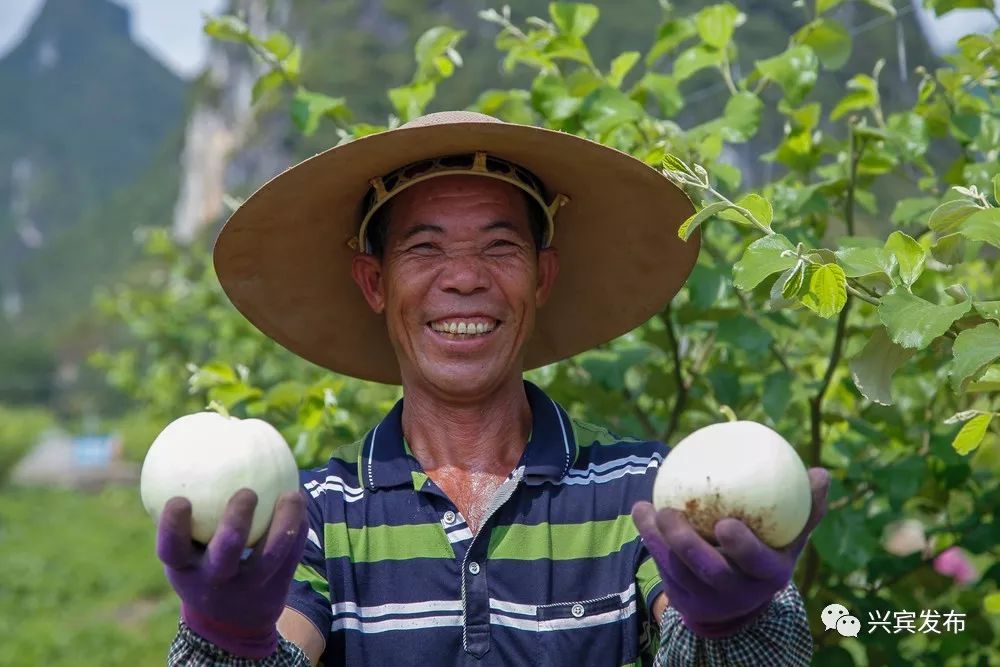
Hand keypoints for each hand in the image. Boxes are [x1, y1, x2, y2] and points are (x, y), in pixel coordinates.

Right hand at [157, 488, 307, 657]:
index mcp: (184, 569)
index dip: (173, 527)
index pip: (171, 549)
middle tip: (246, 492)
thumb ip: (188, 518)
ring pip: (269, 556)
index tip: (180, 498)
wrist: (230, 624)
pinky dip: (296, 530)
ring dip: (283, 523)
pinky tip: (299, 504)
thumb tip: (192, 455)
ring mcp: (247, 588)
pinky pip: (291, 556)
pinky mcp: (275, 590)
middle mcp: (214, 581)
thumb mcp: (186, 554)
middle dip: (236, 524)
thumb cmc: (202, 568)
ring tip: (292, 494)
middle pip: (225, 554)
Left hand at [632, 468, 829, 637]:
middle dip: (687, 544)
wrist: (738, 599)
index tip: (726, 523)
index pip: (757, 564)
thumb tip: (821, 474)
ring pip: (679, 570)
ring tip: (647, 509)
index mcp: (769, 575)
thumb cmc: (767, 553)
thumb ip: (806, 508)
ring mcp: (708, 599)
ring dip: (658, 539)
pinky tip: (641, 511)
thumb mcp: (790, 537)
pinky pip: (663, 568)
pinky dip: (650, 540)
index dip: (743, 548)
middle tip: (671, 511)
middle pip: (710, 571)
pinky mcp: (684, 600)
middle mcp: (739, 592)